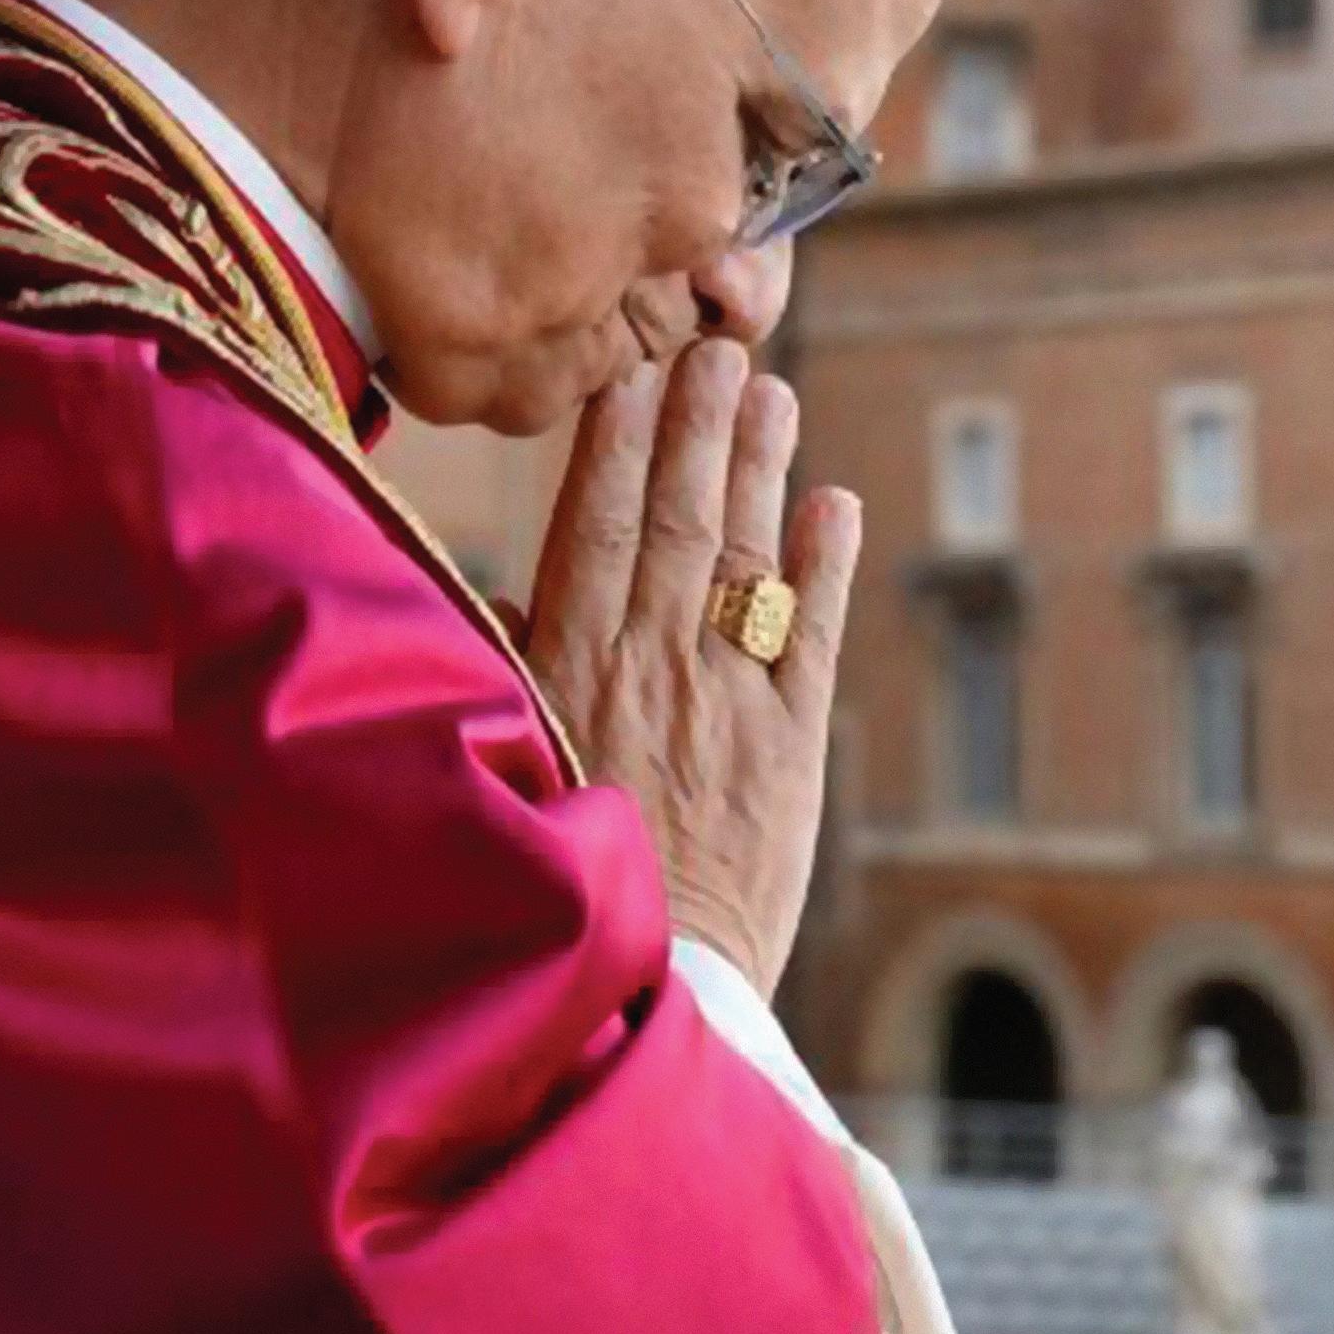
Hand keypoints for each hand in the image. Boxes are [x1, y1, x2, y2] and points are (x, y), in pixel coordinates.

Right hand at [522, 343, 860, 995]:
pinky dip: (825, 569)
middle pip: (681, 523)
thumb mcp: (507, 765)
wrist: (646, 989)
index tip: (632, 370)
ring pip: (747, 562)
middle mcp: (653, 671)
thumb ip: (508, 672)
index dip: (619, 442)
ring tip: (772, 394)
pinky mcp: (791, 752)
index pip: (598, 528)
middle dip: (699, 427)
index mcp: (571, 671)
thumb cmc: (553, 880)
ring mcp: (730, 706)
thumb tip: (497, 591)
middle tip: (717, 344)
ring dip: (762, 471)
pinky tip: (836, 506)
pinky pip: (810, 639)